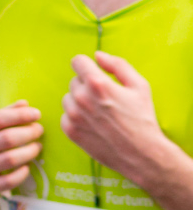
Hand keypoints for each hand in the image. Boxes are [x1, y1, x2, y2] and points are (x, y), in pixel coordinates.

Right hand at [0, 101, 42, 209]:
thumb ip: (2, 117)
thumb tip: (25, 104)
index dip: (19, 115)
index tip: (36, 114)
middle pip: (6, 138)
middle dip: (29, 132)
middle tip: (39, 130)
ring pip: (10, 159)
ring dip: (30, 151)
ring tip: (37, 147)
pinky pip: (10, 180)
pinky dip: (23, 173)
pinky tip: (27, 167)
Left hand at [62, 52, 173, 185]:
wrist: (141, 153)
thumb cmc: (142, 119)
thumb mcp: (139, 86)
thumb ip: (118, 65)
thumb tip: (97, 56)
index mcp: (97, 84)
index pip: (77, 61)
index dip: (87, 65)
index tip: (93, 71)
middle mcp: (81, 98)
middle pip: (75, 81)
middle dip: (87, 85)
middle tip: (106, 99)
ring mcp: (73, 115)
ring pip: (69, 97)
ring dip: (80, 101)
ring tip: (101, 112)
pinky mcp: (69, 130)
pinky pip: (66, 115)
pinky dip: (77, 117)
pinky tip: (94, 123)